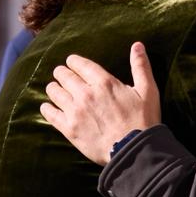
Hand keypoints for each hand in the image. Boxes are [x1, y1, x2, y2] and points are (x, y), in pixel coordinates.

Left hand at [40, 43, 160, 165]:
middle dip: (62, 73)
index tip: (72, 63)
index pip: (79, 64)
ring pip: (53, 91)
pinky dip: (47, 108)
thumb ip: (141, 66)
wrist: (134, 151)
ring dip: (54, 88)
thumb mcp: (148, 91)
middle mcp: (85, 93)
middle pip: (63, 75)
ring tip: (56, 90)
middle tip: (63, 76)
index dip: (73, 61)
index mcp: (104, 82)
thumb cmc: (143, 121)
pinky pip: (49, 114)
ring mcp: (75, 111)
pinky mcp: (69, 129)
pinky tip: (48, 107)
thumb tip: (138, 45)